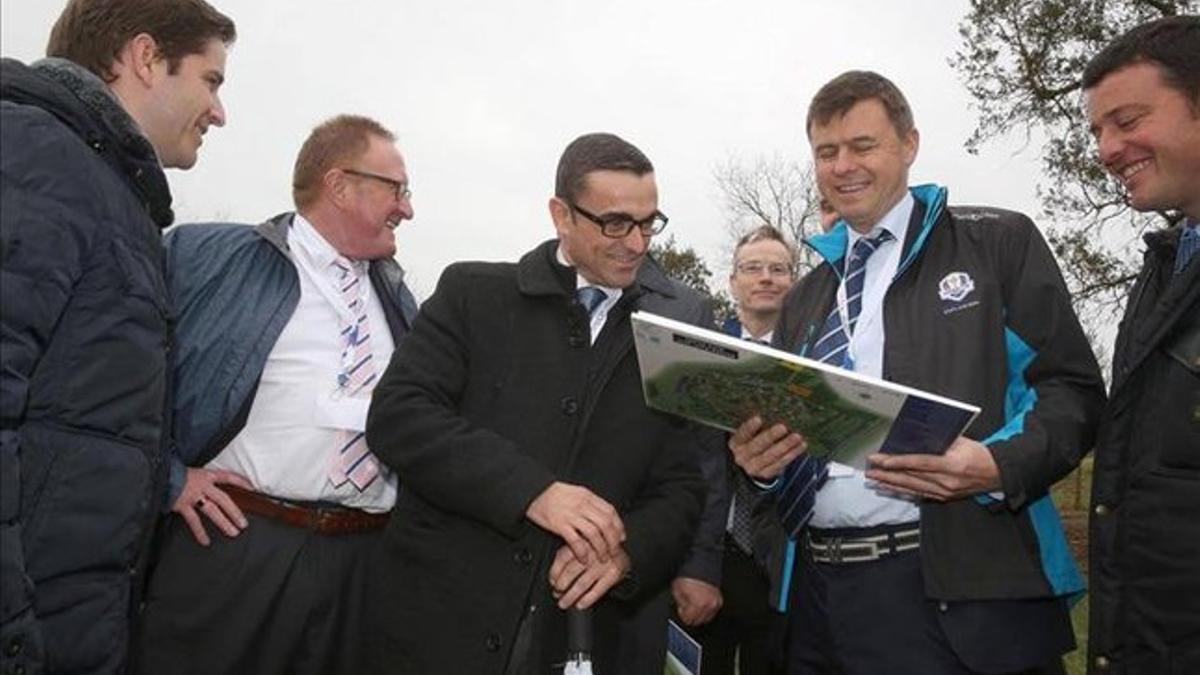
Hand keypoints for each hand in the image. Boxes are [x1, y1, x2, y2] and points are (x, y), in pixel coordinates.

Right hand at [171, 467, 252, 545]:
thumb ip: (202, 481)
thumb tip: (210, 492)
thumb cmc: (173, 473)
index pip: (228, 477)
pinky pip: (194, 521)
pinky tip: (206, 541)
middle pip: (224, 499)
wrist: (157, 473)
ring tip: (233, 533)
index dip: (240, 482)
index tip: (252, 488)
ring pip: (212, 511)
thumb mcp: (192, 472)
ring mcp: (193, 496)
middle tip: (244, 524)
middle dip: (235, 512)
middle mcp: (202, 485)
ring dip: (223, 523)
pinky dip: (200, 532)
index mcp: (206, 475)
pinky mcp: (183, 505)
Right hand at [526, 482, 624, 563]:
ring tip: (602, 558)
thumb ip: (591, 503)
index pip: (610, 511)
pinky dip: (582, 551)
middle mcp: (582, 505)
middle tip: (615, 552)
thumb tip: (606, 516)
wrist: (534, 492)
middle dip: (613, 540)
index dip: (619, 526)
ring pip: (594, 533)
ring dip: (600, 548)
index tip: (621, 537)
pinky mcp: (559, 524)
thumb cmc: (555, 495)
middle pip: (605, 524)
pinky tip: (584, 558)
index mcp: (588, 496)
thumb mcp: (577, 493)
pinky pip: (575, 540)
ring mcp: (571, 514)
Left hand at [549, 544, 630, 609]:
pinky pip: (598, 589)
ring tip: (564, 603)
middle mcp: (592, 551)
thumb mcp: (581, 545)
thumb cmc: (596, 550)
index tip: (552, 582)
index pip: (563, 558)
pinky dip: (588, 599)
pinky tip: (580, 604)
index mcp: (582, 542)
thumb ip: (566, 555)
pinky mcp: (614, 573)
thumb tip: (552, 578)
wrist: (621, 551)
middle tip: (556, 594)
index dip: (554, 573)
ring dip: (571, 596)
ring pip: (583, 583)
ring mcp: (604, 563)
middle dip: (561, 586)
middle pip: (571, 571)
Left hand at [672, 577, 722, 626]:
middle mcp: (709, 605)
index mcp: (698, 604)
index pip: (689, 620)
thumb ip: (680, 604)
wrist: (701, 564)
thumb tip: (682, 610)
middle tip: (687, 606)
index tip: (681, 609)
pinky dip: (706, 609)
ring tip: (694, 602)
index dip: (682, 614)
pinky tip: (701, 601)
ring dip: (699, 613)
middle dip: (691, 615)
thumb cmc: (689, 574)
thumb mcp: (677, 590)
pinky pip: (712, 611)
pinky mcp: (720, 600)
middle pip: (698, 621)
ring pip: (706, 618)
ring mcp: (716, 603)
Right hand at [728, 416, 806, 479]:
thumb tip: (774, 409)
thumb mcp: (750, 433)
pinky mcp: (766, 473)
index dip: (749, 428)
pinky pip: (780, 464)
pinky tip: (801, 445)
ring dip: (786, 446)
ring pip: (771, 456)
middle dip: (770, 436)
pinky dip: (792, 454)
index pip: (741, 435)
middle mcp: (741, 457)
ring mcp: (753, 467)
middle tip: (783, 427)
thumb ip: (758, 425)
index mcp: (736, 443)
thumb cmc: (753, 439)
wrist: (752, 462)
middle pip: (756, 447)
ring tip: (797, 436)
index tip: (758, 418)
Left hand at [865, 437, 1000, 500]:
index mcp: (952, 465)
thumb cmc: (980, 455)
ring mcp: (944, 491)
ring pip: (912, 487)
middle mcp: (947, 481)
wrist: (998, 474)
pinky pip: (918, 494)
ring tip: (874, 479)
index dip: (899, 462)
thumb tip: (915, 436)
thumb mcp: (962, 442)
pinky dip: (902, 491)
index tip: (882, 460)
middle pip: (911, 477)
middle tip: (870, 469)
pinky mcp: (943, 497)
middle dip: (888, 473)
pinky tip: (890, 488)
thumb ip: (939, 440)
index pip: (919, 463)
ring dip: (891, 483)